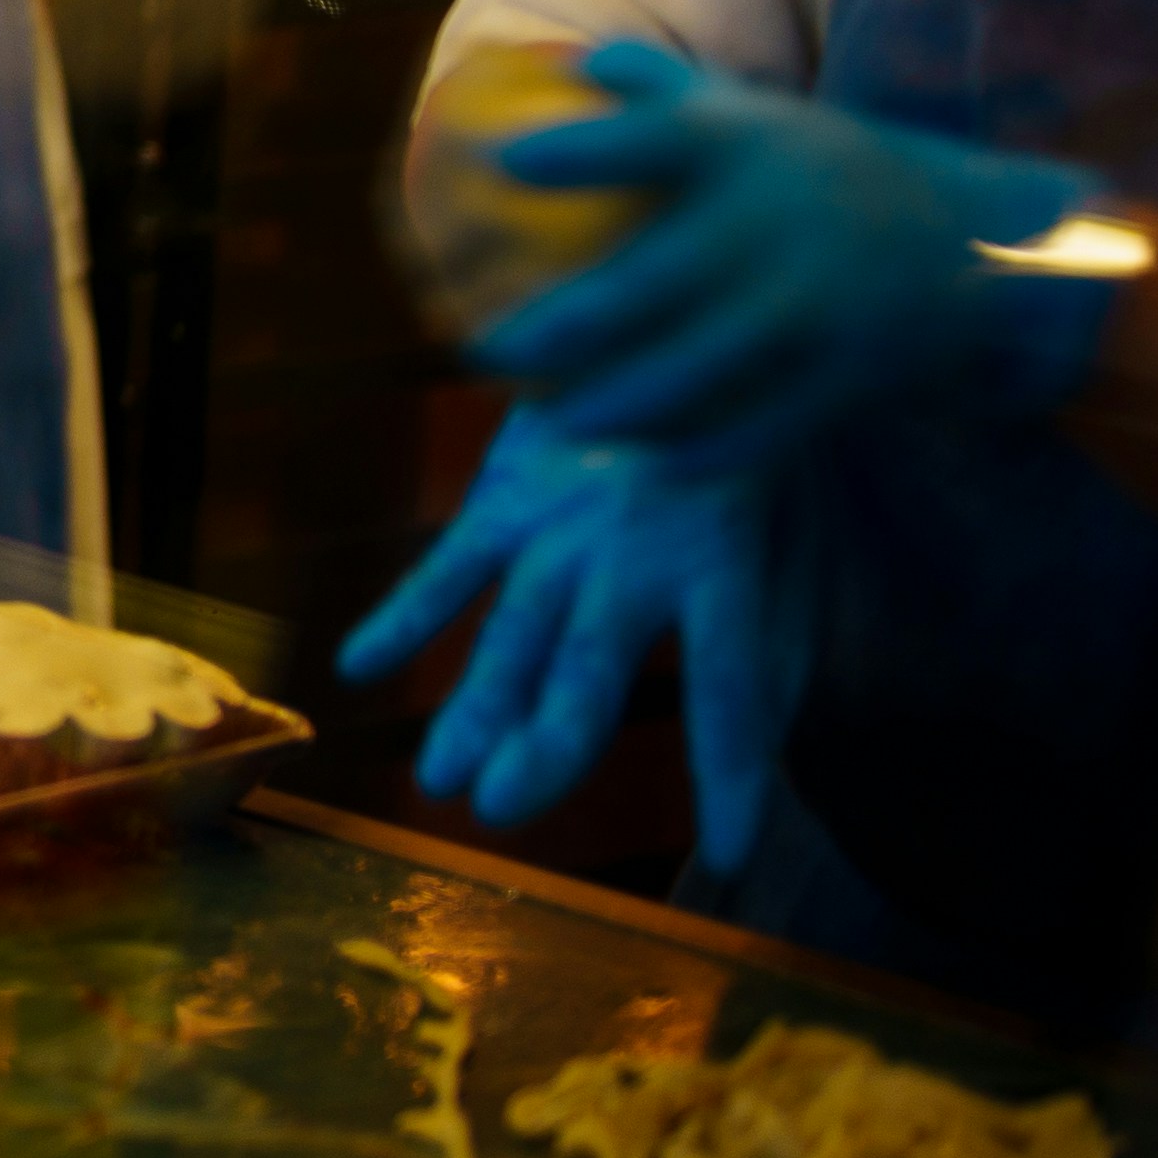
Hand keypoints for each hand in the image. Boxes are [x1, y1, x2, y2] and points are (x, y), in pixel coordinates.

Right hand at [339, 407, 803, 876]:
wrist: (688, 302)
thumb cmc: (751, 444)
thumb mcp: (799, 533)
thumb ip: (781, 637)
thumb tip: (770, 744)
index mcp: (726, 557)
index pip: (734, 689)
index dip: (734, 774)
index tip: (734, 855)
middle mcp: (634, 547)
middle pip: (589, 665)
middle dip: (547, 742)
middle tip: (504, 809)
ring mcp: (561, 517)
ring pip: (511, 629)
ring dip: (475, 707)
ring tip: (444, 783)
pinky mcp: (508, 488)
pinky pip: (450, 562)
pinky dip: (404, 612)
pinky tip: (359, 670)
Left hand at [474, 40, 1107, 477]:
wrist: (982, 237)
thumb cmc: (827, 169)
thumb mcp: (755, 113)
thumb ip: (660, 85)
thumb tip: (568, 60)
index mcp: (747, 148)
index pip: (651, 141)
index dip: (577, 151)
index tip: (501, 162)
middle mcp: (778, 222)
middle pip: (645, 284)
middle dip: (551, 327)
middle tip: (481, 349)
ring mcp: (815, 303)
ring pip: (690, 371)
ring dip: (610, 404)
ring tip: (551, 417)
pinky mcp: (848, 372)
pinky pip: (758, 426)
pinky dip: (697, 450)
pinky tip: (643, 461)